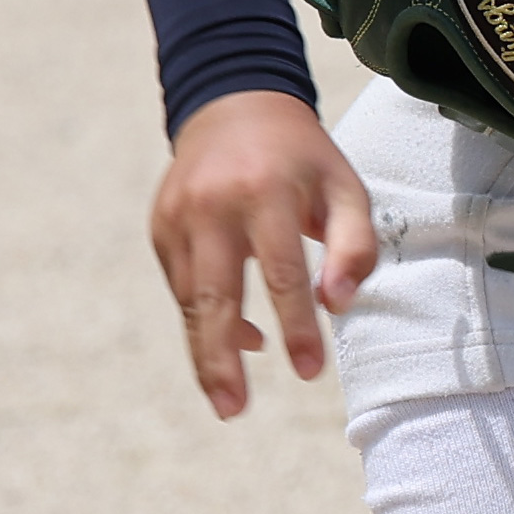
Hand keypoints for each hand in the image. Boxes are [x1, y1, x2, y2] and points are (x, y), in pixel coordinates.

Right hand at [149, 89, 379, 419]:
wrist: (233, 103)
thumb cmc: (301, 158)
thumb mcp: (344, 186)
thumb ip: (353, 244)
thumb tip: (338, 304)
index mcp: (265, 190)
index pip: (282, 272)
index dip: (296, 325)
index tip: (310, 371)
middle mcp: (212, 204)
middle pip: (214, 296)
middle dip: (221, 359)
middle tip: (233, 410)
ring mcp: (177, 215)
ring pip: (190, 299)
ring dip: (208, 349)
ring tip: (228, 397)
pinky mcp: (159, 226)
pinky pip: (182, 286)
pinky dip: (204, 317)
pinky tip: (235, 335)